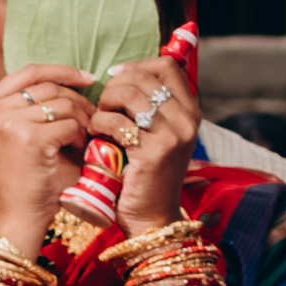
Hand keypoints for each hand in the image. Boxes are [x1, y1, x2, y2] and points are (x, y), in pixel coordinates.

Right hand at [0, 71, 94, 241]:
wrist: (17, 215)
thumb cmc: (22, 176)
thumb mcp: (15, 132)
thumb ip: (31, 105)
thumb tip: (70, 77)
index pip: (30, 71)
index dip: (62, 71)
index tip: (87, 79)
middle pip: (49, 87)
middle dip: (78, 100)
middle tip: (93, 117)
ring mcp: (9, 123)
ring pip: (63, 104)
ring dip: (81, 120)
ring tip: (82, 138)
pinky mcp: (30, 139)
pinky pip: (68, 124)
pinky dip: (79, 135)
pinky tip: (77, 149)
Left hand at [92, 66, 199, 232]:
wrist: (152, 218)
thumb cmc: (147, 175)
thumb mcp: (159, 136)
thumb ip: (150, 107)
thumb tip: (122, 74)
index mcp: (190, 112)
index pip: (166, 67)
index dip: (137, 67)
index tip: (117, 81)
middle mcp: (187, 120)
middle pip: (144, 77)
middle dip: (115, 86)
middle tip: (103, 106)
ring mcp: (173, 135)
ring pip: (129, 94)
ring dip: (105, 103)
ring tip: (98, 120)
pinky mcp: (153, 152)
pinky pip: (118, 121)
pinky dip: (99, 123)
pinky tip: (95, 135)